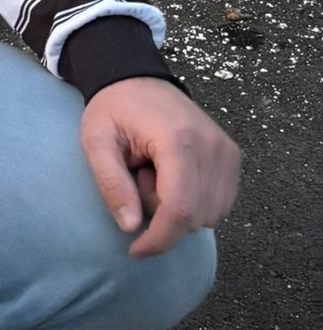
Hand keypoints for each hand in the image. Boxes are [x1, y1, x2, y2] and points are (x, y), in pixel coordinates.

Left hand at [80, 77, 240, 258]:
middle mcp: (213, 147)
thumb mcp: (96, 141)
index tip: (136, 251)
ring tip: (155, 175)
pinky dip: (194, 202)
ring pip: (210, 215)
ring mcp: (228, 152)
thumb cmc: (114, 108)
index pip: (180, 209)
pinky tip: (173, 177)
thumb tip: (131, 227)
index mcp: (179, 140)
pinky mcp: (233, 157)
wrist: (137, 78)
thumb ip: (111, 183)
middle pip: (195, 216)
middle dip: (162, 215)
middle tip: (138, 179)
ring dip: (178, 208)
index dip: (159, 239)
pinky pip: (219, 203)